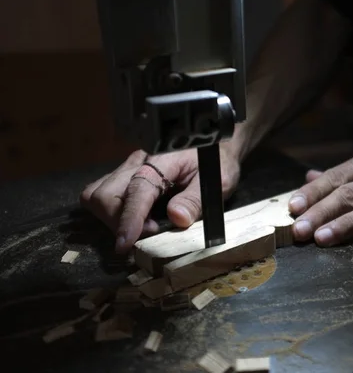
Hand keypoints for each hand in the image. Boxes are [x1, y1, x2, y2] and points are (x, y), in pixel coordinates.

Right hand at [80, 145, 240, 252]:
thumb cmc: (216, 162)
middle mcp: (137, 161)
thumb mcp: (218, 181)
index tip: (125, 244)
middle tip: (151, 233)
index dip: (129, 219)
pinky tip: (138, 219)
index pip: (136, 190)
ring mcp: (127, 167)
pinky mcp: (124, 175)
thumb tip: (177, 218)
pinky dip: (113, 212)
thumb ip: (196, 199)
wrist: (214, 146)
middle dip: (119, 222)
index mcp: (161, 160)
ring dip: (112, 218)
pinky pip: (103, 195)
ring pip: (97, 195)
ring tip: (143, 226)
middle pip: (104, 194)